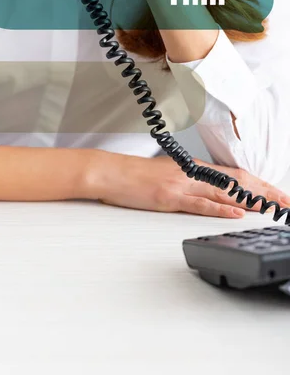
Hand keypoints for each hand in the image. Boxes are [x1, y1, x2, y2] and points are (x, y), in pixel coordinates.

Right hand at [84, 151, 289, 217]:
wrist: (110, 171)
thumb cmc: (134, 175)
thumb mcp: (167, 173)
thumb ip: (189, 180)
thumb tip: (206, 190)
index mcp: (193, 168)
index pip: (235, 175)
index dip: (259, 185)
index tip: (277, 194)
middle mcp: (191, 173)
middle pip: (236, 182)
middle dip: (264, 193)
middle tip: (286, 202)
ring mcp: (181, 184)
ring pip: (224, 193)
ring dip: (251, 202)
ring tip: (273, 208)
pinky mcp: (169, 197)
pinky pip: (199, 204)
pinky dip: (220, 210)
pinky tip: (236, 214)